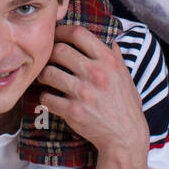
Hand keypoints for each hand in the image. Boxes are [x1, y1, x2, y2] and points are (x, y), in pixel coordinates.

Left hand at [36, 24, 148, 168]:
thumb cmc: (125, 105)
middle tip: (48, 60)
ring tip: (46, 79)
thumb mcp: (125, 76)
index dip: (62, 31)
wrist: (125, 136)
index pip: (78, 33)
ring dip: (43, 76)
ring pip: (48, 73)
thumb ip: (115, 56)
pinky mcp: (73, 111)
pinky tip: (51, 99)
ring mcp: (83, 92)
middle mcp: (95, 73)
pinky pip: (47, 98)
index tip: (57, 35)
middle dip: (50, 54)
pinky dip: (45, 98)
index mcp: (108, 60)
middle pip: (59, 50)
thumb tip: (110, 38)